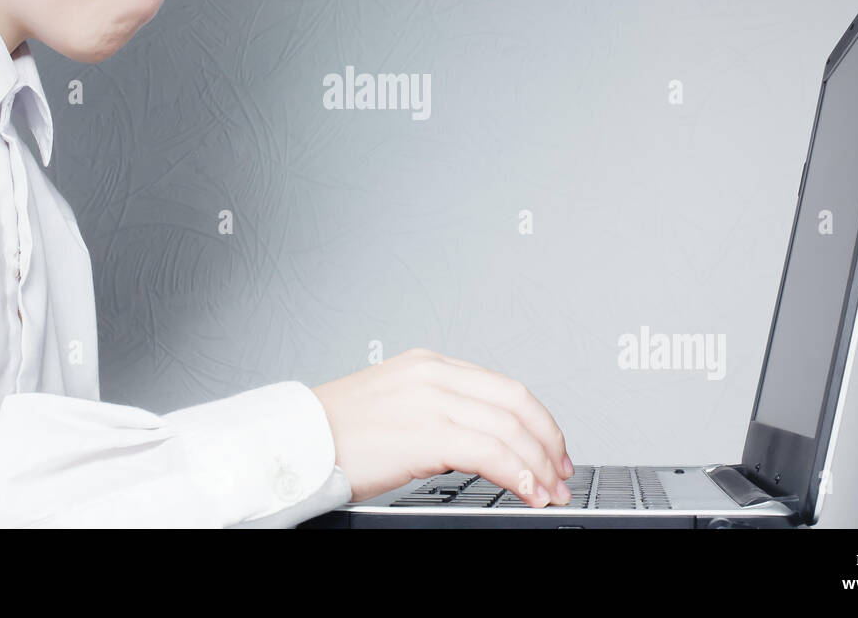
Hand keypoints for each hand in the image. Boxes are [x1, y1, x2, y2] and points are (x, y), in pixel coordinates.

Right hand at [311, 347, 573, 506]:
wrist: (296, 441)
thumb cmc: (338, 433)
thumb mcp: (396, 405)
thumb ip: (439, 410)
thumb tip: (482, 441)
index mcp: (429, 365)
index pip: (504, 387)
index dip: (538, 420)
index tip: (551, 449)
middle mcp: (434, 375)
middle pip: (516, 403)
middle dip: (548, 442)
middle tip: (561, 474)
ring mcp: (430, 401)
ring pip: (509, 429)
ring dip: (538, 465)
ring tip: (548, 492)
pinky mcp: (425, 433)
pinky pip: (489, 452)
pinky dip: (517, 474)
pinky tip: (526, 492)